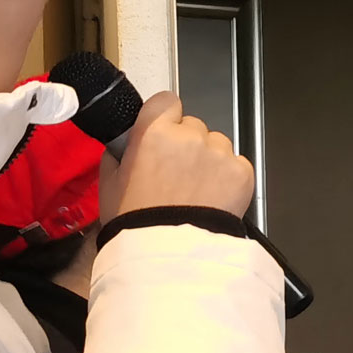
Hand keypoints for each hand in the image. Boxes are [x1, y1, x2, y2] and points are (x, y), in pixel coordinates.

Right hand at [99, 91, 256, 220]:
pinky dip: (229, 176)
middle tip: (178, 173)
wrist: (169, 251)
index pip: (167, 101)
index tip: (165, 130)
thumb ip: (120, 151)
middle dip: (188, 144)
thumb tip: (128, 141)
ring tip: (197, 189)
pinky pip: (237, 163)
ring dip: (210, 159)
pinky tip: (214, 196)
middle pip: (194, 126)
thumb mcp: (111, 181)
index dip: (166, 116)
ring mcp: (219, 154)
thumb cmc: (136, 220)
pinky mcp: (242, 172)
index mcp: (154, 132)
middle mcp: (190, 137)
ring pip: (218, 143)